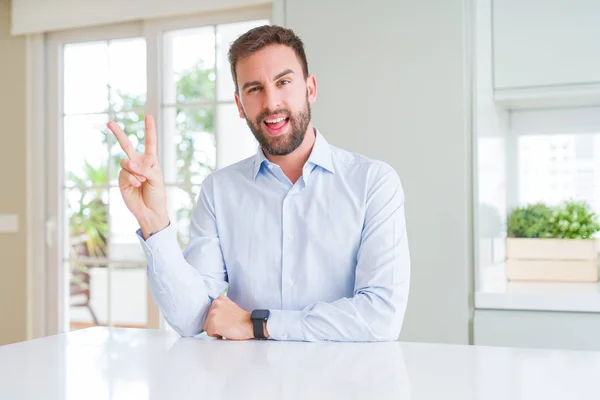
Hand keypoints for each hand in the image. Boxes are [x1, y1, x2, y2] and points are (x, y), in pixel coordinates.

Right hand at [107, 115, 168, 238]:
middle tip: (109, 122)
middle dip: (118, 133)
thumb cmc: (157, 195)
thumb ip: (144, 169)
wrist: (150, 211)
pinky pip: (124, 173)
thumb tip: (128, 163)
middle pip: (127, 145)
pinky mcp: (122, 180)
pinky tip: (136, 186)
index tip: (148, 116)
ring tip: (142, 181)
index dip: (149, 130)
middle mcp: (138, 163)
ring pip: (126, 162)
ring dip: (135, 171)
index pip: (150, 143)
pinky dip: (131, 179)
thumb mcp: (157, 180)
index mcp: (151, 161)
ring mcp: (129, 171)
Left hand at [203, 295, 267, 339]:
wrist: (249, 324)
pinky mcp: (213, 324)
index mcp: (219, 299)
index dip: (217, 318)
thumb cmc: (241, 319)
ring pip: (207, 327)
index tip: (225, 319)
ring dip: (216, 330)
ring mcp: (213, 314)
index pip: (209, 312)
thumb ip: (220, 307)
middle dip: (215, 324)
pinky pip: (210, 333)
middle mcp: (215, 304)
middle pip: (207, 319)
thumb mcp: (230, 306)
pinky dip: (217, 335)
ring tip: (226, 327)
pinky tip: (226, 331)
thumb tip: (212, 315)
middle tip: (227, 323)